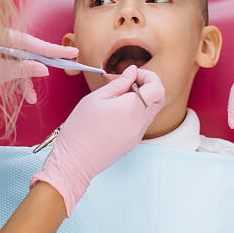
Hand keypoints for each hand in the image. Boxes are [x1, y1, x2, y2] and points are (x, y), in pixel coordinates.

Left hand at [0, 29, 78, 103]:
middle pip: (26, 51)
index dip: (53, 50)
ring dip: (25, 79)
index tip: (71, 52)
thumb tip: (44, 69)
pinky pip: (9, 65)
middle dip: (36, 68)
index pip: (31, 42)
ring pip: (18, 61)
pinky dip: (15, 78)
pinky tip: (22, 92)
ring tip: (31, 97)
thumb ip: (21, 69)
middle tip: (57, 71)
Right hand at [31, 65, 163, 214]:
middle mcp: (140, 123)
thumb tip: (132, 71)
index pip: (157, 87)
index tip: (131, 75)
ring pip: (150, 110)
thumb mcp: (97, 98)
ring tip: (116, 98)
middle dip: (147, 86)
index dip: (147, 76)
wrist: (75, 161)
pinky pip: (140, 122)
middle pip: (158, 99)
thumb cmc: (81, 128)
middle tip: (126, 83)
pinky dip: (134, 112)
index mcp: (133, 108)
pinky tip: (115, 112)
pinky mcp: (132, 142)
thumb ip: (119, 83)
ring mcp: (138, 135)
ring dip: (140, 99)